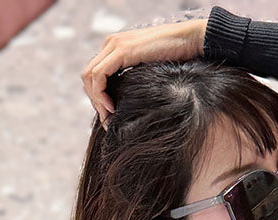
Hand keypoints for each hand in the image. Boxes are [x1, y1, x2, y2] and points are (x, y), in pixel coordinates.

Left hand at [81, 17, 207, 127]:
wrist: (189, 40)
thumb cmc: (177, 58)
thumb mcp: (149, 71)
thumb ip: (136, 79)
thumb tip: (130, 101)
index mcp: (116, 47)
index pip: (95, 74)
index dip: (97, 96)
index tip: (109, 116)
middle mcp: (111, 43)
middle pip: (88, 76)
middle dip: (94, 100)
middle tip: (107, 120)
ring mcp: (114, 45)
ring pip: (89, 76)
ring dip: (96, 100)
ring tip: (109, 117)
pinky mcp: (121, 51)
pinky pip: (99, 75)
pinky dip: (101, 94)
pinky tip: (112, 107)